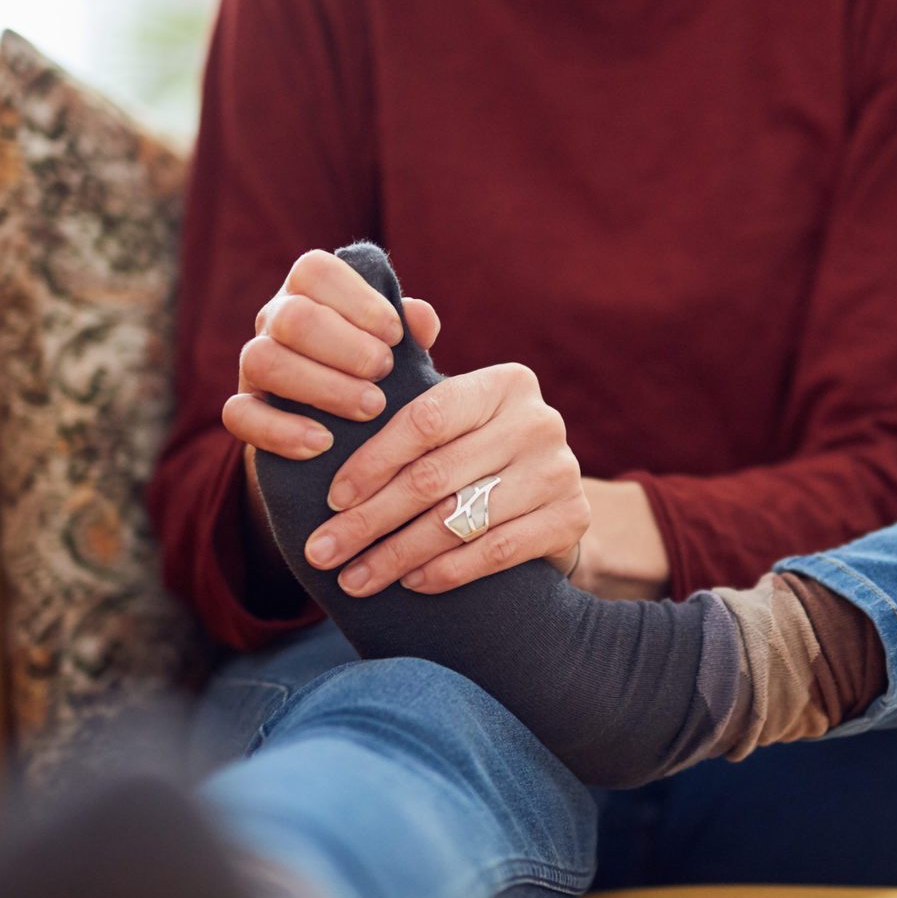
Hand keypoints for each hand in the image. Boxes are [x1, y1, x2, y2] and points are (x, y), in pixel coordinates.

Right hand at [224, 248, 441, 459]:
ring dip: (322, 387)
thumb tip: (420, 317)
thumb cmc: (374, 370)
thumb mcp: (396, 347)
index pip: (315, 271)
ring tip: (370, 408)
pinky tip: (323, 443)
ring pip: (263, 360)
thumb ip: (413, 327)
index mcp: (308, 291)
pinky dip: (281, 431)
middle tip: (385, 372)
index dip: (358, 299)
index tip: (395, 335)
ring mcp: (252, 364)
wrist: (342, 430)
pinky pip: (239, 414)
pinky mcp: (242, 409)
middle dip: (346, 347)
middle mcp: (274, 320)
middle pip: (292, 317)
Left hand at [300, 361, 592, 597]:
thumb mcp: (455, 412)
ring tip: (355, 578)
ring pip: (458, 520)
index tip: (332, 500)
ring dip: (397, 556)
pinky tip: (411, 583)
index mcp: (506, 383)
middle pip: (435, 477)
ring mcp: (560, 470)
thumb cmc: (479, 451)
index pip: (425, 420)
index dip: (372, 462)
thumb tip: (409, 313)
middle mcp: (540, 421)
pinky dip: (447, 572)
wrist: (548, 501)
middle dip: (370, 520)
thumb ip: (420, 375)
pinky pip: (496, 551)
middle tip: (324, 551)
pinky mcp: (572, 517)